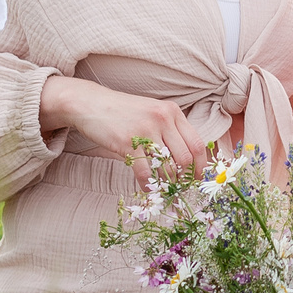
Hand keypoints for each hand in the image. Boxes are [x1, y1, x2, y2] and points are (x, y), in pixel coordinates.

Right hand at [50, 77, 206, 176]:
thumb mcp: (152, 112)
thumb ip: (169, 129)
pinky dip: (148, 185)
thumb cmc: (123, 112)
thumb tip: (186, 160)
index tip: (198, 178)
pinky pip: (145, 172)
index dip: (201, 166)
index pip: (197, 144)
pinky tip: (147, 188)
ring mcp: (145, 130)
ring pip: (167, 167)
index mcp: (172, 112)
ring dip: (167, 183)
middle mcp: (163, 119)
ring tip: (163, 188)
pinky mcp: (127, 143)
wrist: (91, 104)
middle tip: (180, 187)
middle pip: (185, 158)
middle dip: (185, 178)